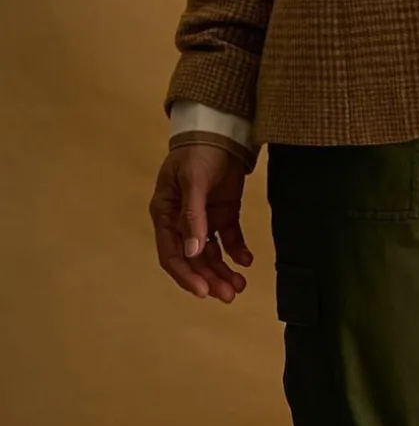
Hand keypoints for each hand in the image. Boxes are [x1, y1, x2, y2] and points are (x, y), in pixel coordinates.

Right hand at [149, 144, 254, 302]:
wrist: (220, 130)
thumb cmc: (198, 152)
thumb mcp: (193, 182)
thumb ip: (193, 217)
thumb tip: (192, 252)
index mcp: (165, 214)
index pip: (171, 254)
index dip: (186, 275)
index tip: (203, 292)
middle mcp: (182, 221)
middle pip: (194, 259)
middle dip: (209, 278)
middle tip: (229, 295)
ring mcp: (204, 218)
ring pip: (212, 254)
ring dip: (223, 271)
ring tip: (239, 286)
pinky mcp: (224, 213)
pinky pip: (229, 239)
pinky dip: (237, 251)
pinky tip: (247, 261)